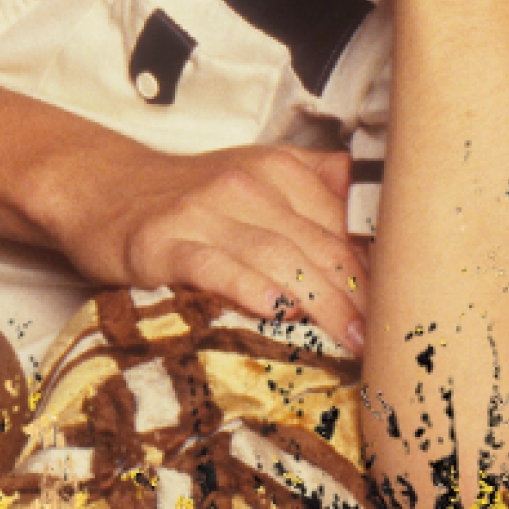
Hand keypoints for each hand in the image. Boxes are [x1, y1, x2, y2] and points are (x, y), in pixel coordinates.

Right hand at [65, 141, 364, 349]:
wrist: (106, 191)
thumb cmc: (193, 197)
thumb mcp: (257, 176)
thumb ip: (318, 187)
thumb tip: (384, 211)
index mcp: (276, 169)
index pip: (342, 221)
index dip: (376, 268)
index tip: (402, 308)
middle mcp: (243, 184)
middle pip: (317, 244)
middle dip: (358, 294)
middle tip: (387, 340)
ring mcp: (202, 213)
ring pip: (276, 257)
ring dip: (320, 301)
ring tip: (349, 339)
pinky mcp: (164, 244)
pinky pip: (215, 267)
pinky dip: (248, 289)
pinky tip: (273, 311)